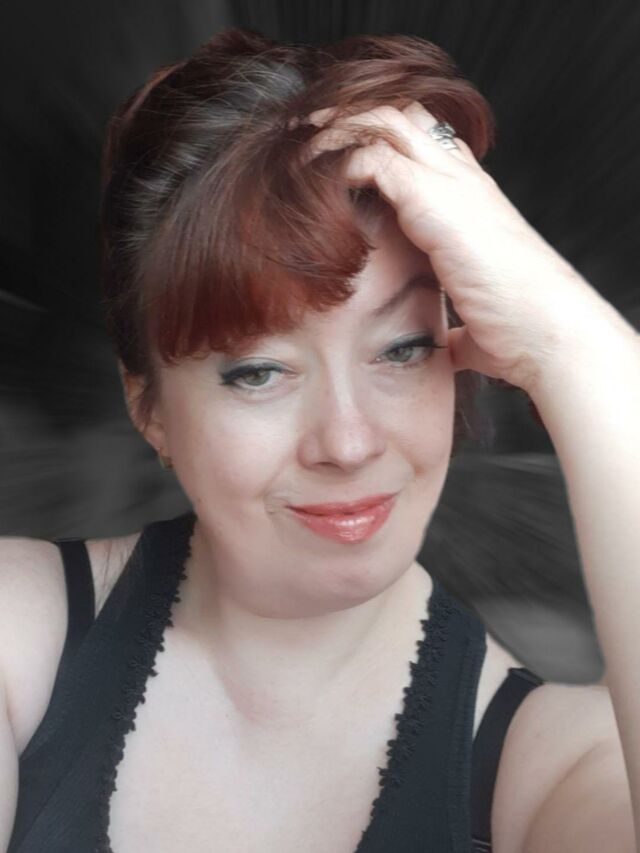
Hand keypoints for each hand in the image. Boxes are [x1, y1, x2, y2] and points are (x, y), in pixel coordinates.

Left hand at [301, 101, 627, 396]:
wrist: (544, 331)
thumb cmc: (517, 330)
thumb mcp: (477, 320)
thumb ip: (457, 323)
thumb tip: (448, 346)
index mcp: (472, 199)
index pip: (424, 142)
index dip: (383, 142)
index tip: (342, 162)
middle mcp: (461, 179)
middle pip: (401, 114)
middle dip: (353, 118)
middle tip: (312, 133)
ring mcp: (449, 183)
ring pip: (384, 123)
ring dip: (339, 132)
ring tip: (301, 148)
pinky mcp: (432, 200)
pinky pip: (372, 158)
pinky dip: (340, 165)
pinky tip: (315, 187)